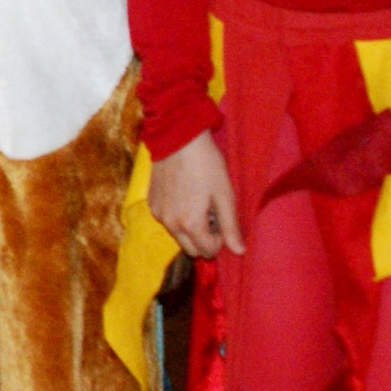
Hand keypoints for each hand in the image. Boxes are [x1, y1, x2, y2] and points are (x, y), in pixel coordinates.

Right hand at [148, 131, 243, 258]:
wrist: (177, 138)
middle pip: (191, 250)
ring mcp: (158, 214)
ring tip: (198, 202)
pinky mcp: (151, 203)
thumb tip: (239, 252)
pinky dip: (177, 217)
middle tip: (211, 214)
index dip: (220, 239)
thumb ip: (230, 227)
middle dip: (204, 239)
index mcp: (190, 224)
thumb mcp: (224, 195)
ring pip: (178, 236)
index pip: (208, 251)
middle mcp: (171, 224)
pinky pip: (167, 221)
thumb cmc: (207, 165)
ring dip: (190, 229)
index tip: (222, 219)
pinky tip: (184, 195)